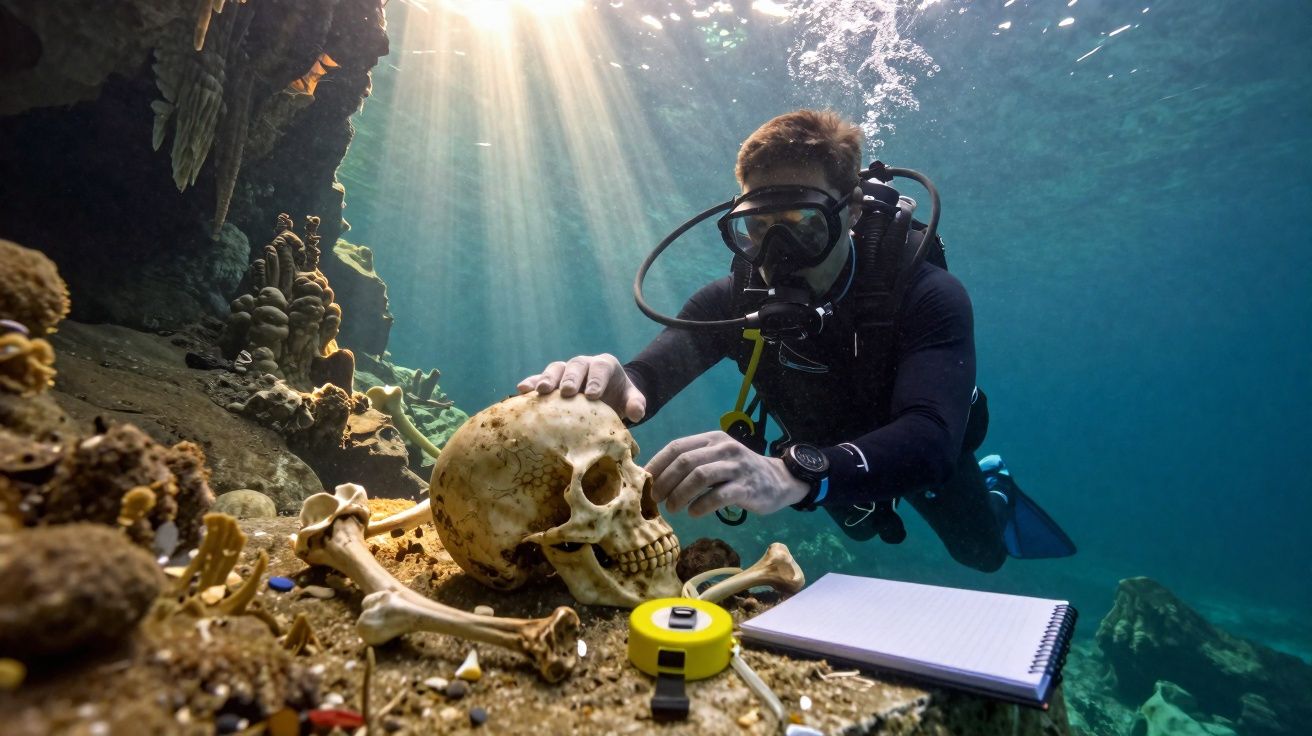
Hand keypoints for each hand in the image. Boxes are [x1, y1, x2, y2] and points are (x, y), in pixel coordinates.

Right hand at [516, 353, 646, 422]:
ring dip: (547, 378)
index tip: (593, 395)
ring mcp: (566, 371)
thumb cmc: (619, 398)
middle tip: (567, 392)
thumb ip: (636, 404)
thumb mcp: (631, 400)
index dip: (596, 380)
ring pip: (556, 369)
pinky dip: (530, 383)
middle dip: (571, 378)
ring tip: (540, 391)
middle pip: (576, 366)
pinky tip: (521, 390)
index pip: (600, 368)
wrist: (606, 397)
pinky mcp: (552, 381)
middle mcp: (584, 364)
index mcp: (605, 366)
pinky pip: (539, 379)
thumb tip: (637, 413)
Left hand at [646, 431, 810, 517]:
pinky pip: (718, 496)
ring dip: (680, 494)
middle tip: (656, 499)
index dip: (658, 463)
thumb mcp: (717, 459)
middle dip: (666, 481)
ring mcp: (736, 467)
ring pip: (700, 476)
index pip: (678, 446)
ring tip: (672, 509)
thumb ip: (692, 463)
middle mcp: (724, 449)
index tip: (646, 481)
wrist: (778, 480)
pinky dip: (701, 506)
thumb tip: (655, 478)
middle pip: (686, 462)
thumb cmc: (738, 472)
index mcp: (712, 439)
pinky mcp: (747, 487)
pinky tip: (693, 513)